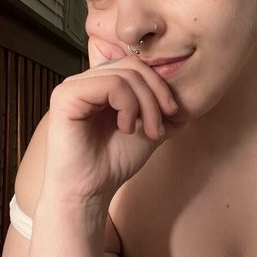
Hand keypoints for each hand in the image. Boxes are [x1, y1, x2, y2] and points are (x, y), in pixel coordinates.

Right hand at [41, 36, 178, 204]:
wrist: (90, 191)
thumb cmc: (114, 162)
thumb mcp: (150, 128)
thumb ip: (164, 108)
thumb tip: (190, 93)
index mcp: (103, 83)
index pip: (138, 65)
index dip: (160, 85)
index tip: (173, 114)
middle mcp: (87, 80)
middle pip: (134, 66)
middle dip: (157, 95)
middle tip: (161, 127)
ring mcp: (74, 85)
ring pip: (126, 75)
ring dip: (146, 105)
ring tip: (148, 132)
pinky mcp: (66, 96)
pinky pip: (110, 85)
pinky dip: (128, 106)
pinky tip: (126, 128)